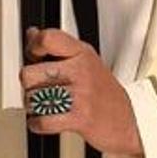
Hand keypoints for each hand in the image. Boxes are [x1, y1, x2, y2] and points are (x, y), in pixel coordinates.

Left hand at [20, 27, 141, 157]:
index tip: (34, 57)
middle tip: (38, 88)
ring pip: (32, 99)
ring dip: (33, 107)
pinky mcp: (79, 118)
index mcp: (81, 52)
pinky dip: (37, 124)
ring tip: (45, 105)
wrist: (127, 121)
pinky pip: (41, 120)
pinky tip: (45, 120)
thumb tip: (32, 34)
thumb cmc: (104, 92)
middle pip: (29, 74)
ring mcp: (80, 94)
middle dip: (29, 86)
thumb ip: (57, 47)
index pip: (48, 38)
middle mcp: (80, 70)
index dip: (33, 48)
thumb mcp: (84, 60)